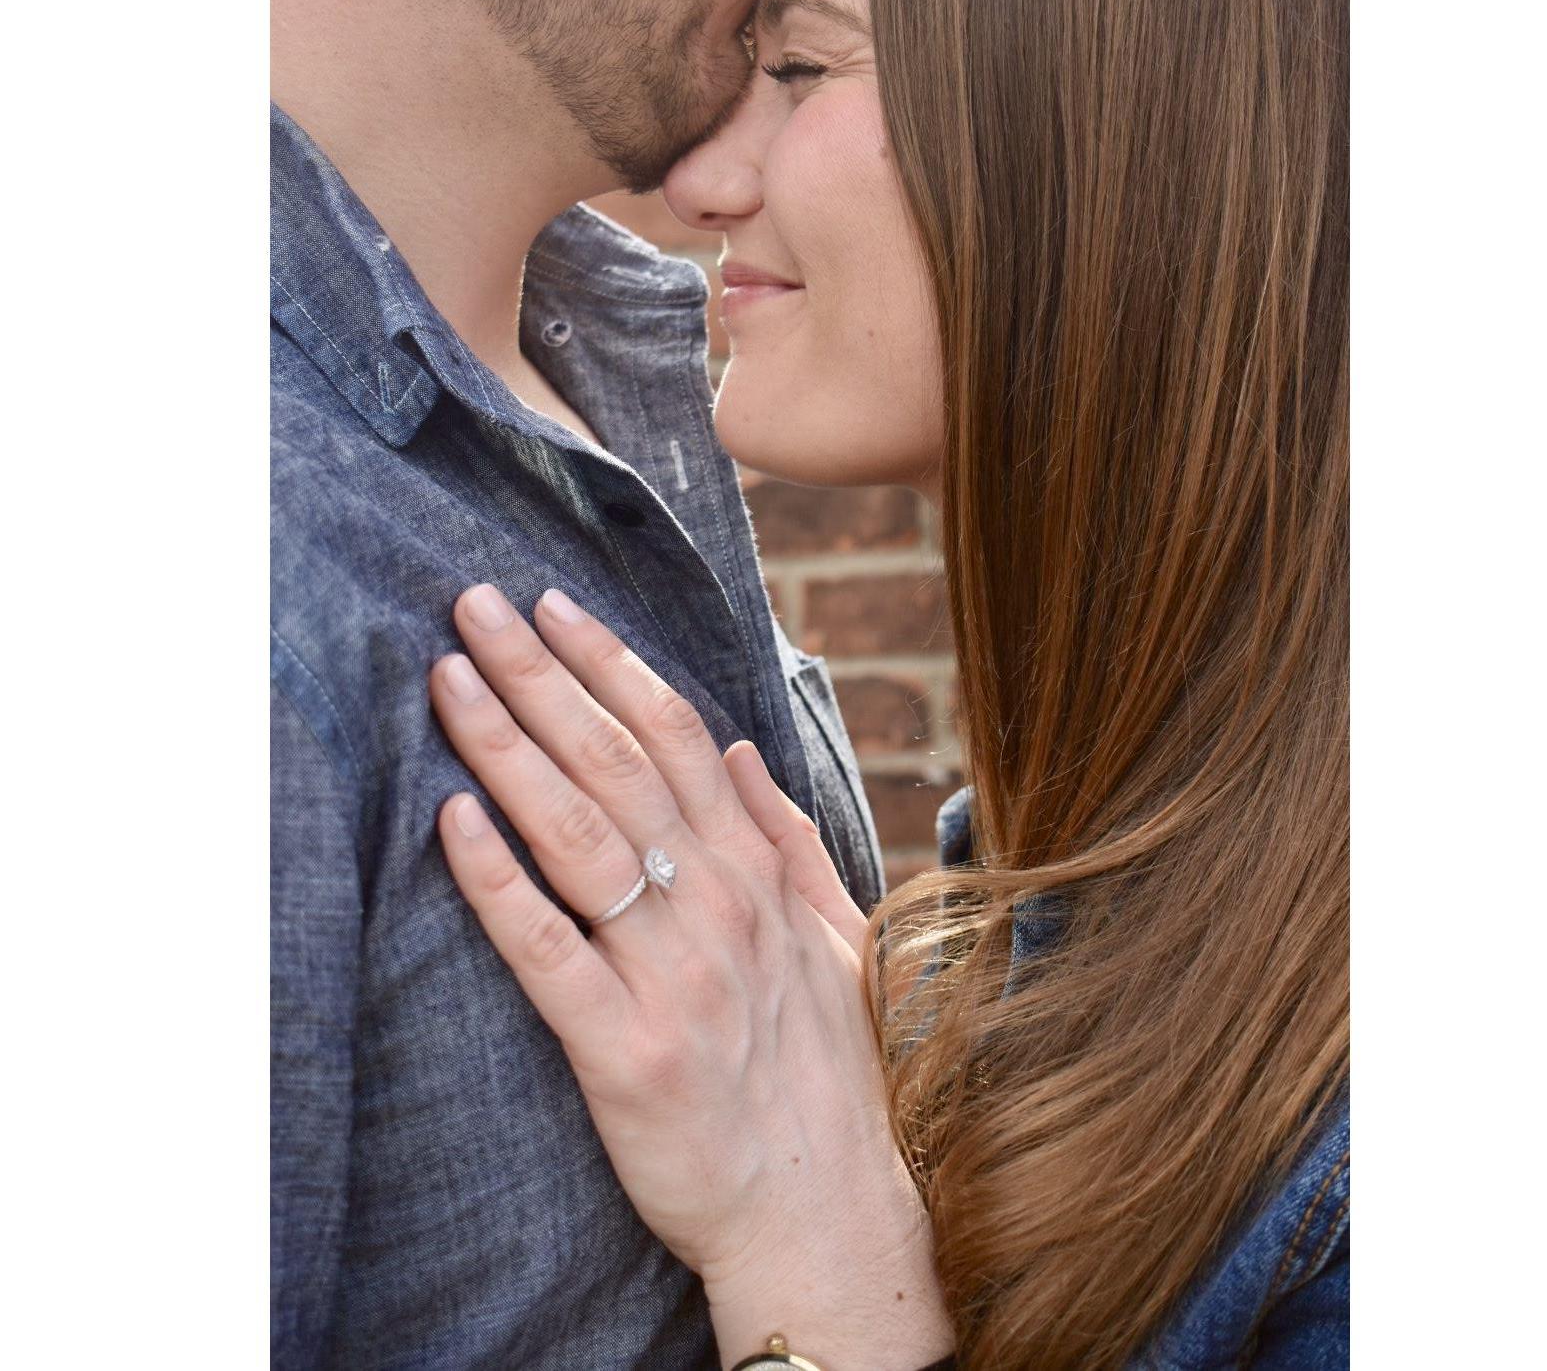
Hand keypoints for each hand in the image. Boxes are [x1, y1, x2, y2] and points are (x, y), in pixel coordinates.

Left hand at [427, 585, 948, 1365]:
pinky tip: (452, 817)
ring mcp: (671, 975)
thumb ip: (783, 835)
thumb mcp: (832, 936)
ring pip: (577, 833)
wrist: (824, 1208)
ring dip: (508, 745)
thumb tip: (737, 746)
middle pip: (615, 762)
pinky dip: (498, 880)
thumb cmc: (826, 1069)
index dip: (609, 662)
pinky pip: (548, 950)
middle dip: (540, 674)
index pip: (675, 734)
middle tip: (474, 604)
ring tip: (449, 678)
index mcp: (755, 872)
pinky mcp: (624, 1050)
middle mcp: (716, 905)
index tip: (552, 606)